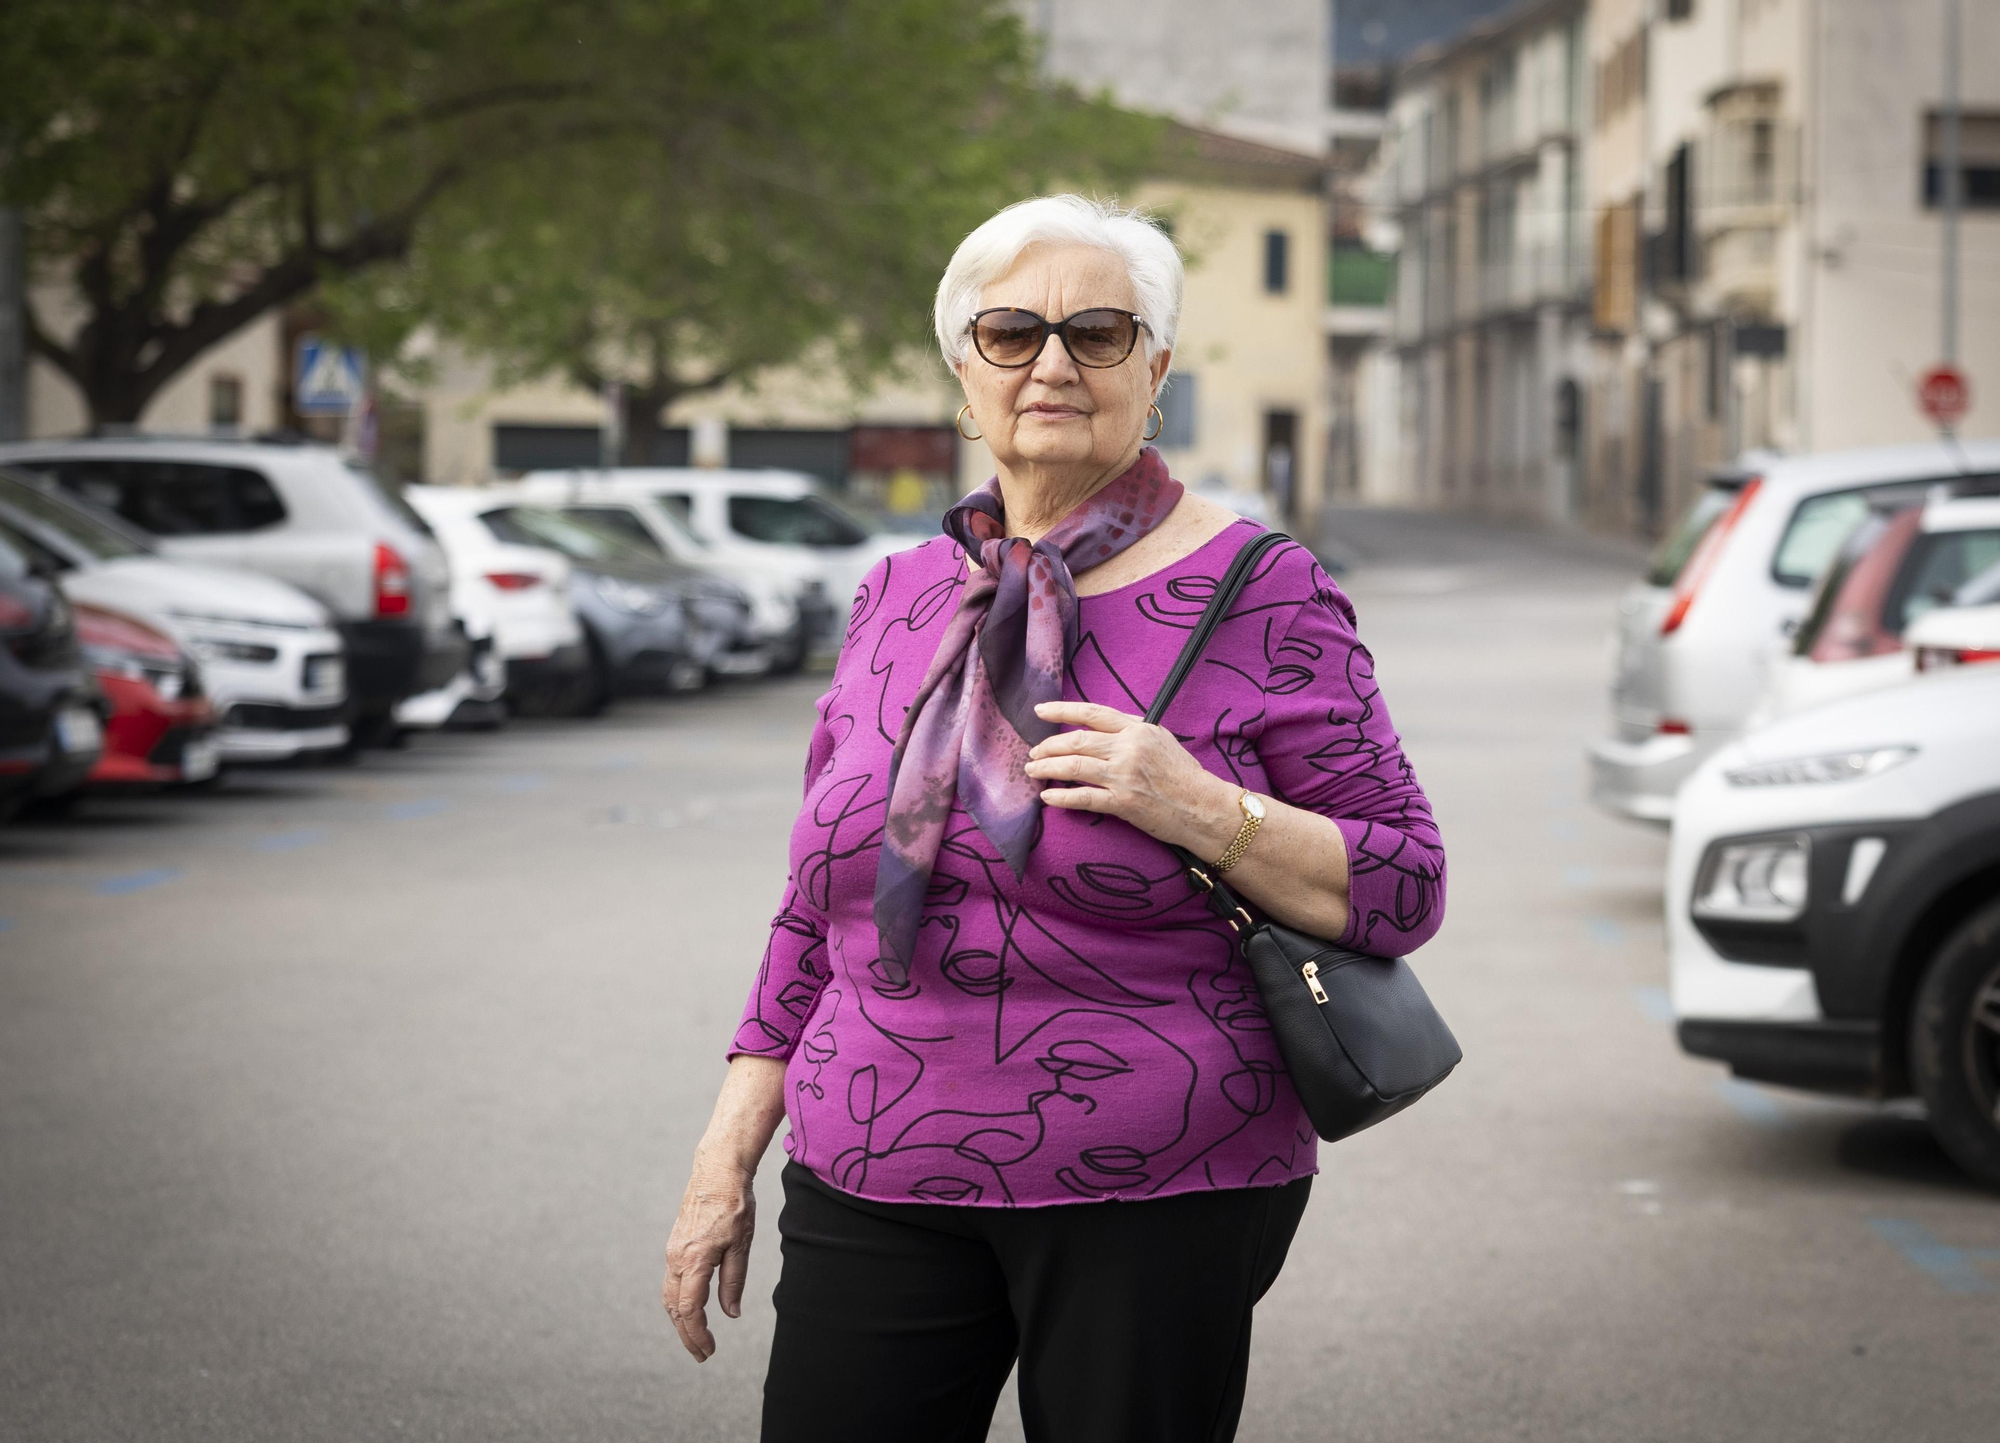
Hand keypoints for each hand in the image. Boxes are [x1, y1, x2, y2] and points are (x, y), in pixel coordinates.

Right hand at [662, 1153, 756, 1361]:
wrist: (717, 1171)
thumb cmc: (734, 1204)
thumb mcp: (741, 1245)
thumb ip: (733, 1281)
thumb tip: (730, 1314)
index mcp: (693, 1261)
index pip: (688, 1310)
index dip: (697, 1334)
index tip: (708, 1351)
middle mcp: (677, 1258)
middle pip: (674, 1308)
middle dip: (686, 1334)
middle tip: (701, 1354)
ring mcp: (673, 1251)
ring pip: (669, 1295)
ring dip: (679, 1319)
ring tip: (695, 1336)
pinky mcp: (675, 1244)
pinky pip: (671, 1280)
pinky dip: (677, 1300)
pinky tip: (690, 1307)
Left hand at [1025, 700, 1238, 856]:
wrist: (1203, 806)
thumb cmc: (1184, 774)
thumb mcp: (1160, 739)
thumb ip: (1131, 730)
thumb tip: (1099, 727)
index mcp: (1137, 729)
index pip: (1092, 713)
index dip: (1061, 710)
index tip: (1039, 710)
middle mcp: (1129, 748)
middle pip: (1076, 741)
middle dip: (1048, 746)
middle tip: (1033, 753)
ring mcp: (1125, 776)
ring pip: (1074, 767)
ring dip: (1047, 769)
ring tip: (1032, 771)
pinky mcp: (1124, 803)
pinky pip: (1083, 798)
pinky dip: (1060, 798)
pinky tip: (1047, 798)